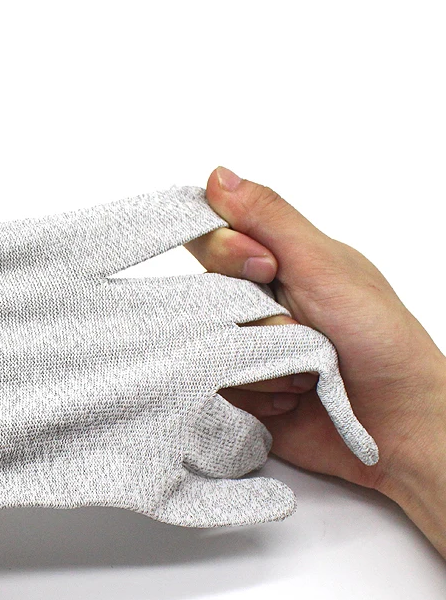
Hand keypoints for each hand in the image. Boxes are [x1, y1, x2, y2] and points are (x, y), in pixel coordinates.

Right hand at [185, 167, 445, 556]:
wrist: (398, 424)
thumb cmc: (379, 340)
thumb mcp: (325, 267)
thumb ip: (270, 220)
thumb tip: (218, 175)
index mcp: (276, 263)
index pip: (212, 238)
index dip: (227, 253)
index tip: (266, 270)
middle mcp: (252, 303)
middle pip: (201, 293)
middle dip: (253, 318)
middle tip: (298, 330)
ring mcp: (243, 348)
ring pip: (204, 343)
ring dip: (257, 362)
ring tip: (303, 372)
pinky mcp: (237, 392)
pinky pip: (210, 386)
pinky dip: (251, 395)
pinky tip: (287, 399)